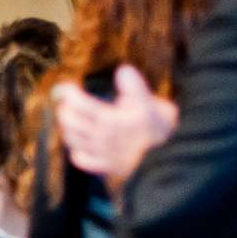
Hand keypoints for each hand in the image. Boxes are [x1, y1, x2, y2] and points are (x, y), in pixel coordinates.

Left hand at [54, 66, 177, 188]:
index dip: (70, 95)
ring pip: (74, 141)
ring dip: (68, 129)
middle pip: (72, 124)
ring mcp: (104, 154)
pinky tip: (81, 146)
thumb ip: (135, 87)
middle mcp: (104, 138)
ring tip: (71, 120)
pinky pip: (82, 160)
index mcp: (112, 120)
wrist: (171, 157)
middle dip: (65, 111)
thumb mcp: (151, 103)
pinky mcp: (107, 167)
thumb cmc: (159, 127)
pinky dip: (78, 152)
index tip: (67, 87)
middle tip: (66, 103)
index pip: (82, 105)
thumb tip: (123, 70)